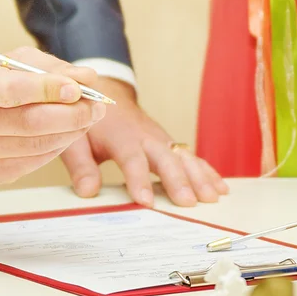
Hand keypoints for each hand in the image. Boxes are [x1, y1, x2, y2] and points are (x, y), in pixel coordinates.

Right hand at [0, 47, 104, 182]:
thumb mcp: (12, 64)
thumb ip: (50, 67)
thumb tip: (87, 79)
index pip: (10, 90)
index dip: (46, 90)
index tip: (77, 88)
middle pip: (29, 121)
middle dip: (71, 114)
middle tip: (96, 106)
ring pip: (38, 144)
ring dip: (72, 131)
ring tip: (88, 117)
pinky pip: (38, 160)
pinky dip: (60, 145)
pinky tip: (68, 133)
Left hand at [60, 78, 228, 206]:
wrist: (107, 92)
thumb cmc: (90, 122)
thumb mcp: (75, 140)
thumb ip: (81, 166)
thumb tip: (88, 192)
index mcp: (121, 136)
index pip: (131, 159)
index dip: (138, 180)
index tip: (145, 201)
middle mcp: (145, 136)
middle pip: (165, 158)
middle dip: (178, 180)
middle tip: (188, 203)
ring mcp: (161, 138)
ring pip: (183, 157)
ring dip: (199, 176)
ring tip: (213, 197)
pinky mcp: (169, 142)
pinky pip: (190, 156)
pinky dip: (206, 170)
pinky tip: (220, 186)